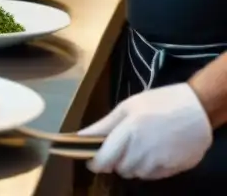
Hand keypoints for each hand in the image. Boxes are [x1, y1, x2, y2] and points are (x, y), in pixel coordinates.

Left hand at [80, 83, 212, 179]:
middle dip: (115, 160)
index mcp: (128, 133)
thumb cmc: (159, 102)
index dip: (94, 162)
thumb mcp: (128, 106)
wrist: (198, 109)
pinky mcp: (173, 169)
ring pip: (135, 174)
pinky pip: (152, 175)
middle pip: (119, 169)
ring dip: (132, 164)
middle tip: (121, 145)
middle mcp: (142, 152)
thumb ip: (104, 124)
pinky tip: (154, 151)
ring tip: (139, 145)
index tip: (92, 159)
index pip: (103, 160)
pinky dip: (148, 168)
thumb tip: (80, 136)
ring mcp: (159, 163)